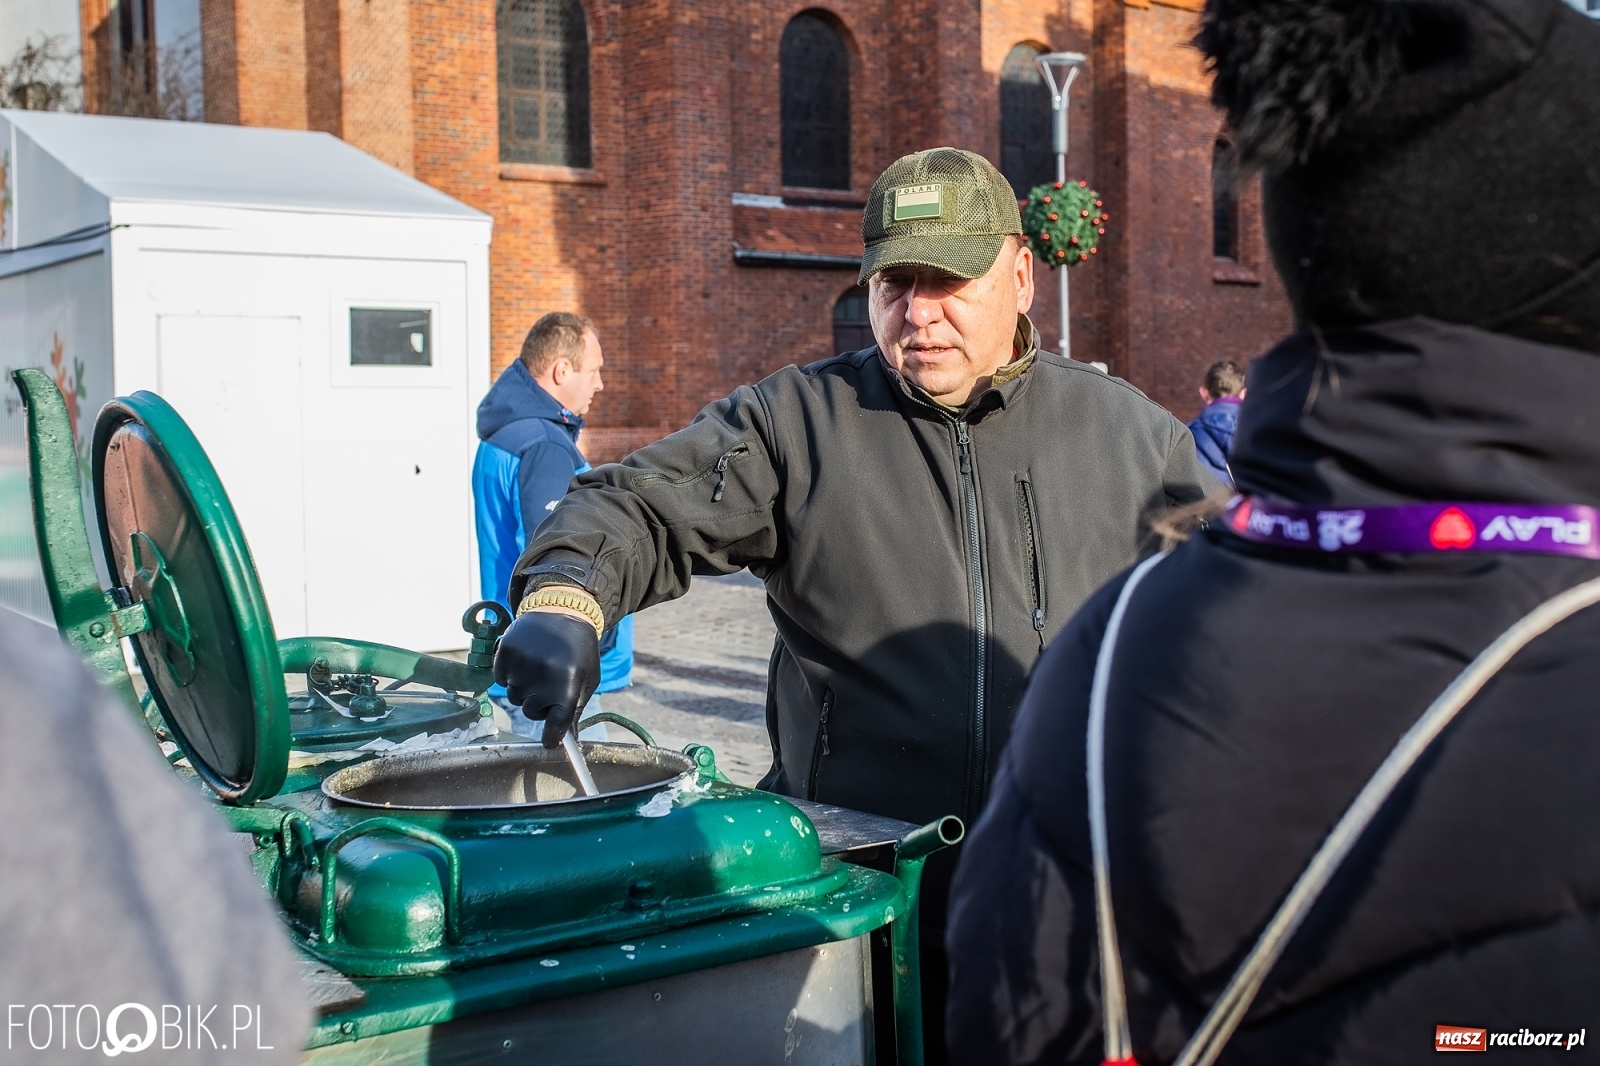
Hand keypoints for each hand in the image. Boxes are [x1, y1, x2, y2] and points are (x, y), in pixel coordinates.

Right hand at [493, 610, 599, 747]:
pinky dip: (510, 674)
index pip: (556, 722)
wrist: (561, 610)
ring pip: (514, 696)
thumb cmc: (579, 649)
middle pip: (531, 711)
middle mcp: (543, 677)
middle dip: (539, 704)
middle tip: (549, 683)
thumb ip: (576, 708)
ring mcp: (522, 665)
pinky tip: (526, 658)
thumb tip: (568, 739)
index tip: (549, 743)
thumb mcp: (588, 677)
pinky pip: (501, 679)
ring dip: (524, 688)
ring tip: (539, 666)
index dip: (551, 736)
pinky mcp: (505, 653)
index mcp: (567, 684)